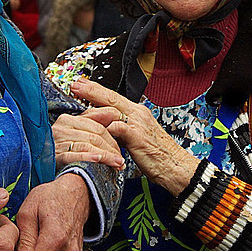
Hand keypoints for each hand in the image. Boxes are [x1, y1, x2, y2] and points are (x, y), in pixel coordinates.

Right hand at [52, 113, 124, 169]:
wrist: (43, 167)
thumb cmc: (63, 149)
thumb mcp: (79, 132)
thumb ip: (95, 121)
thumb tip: (114, 112)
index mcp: (68, 120)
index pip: (97, 126)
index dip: (112, 138)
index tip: (120, 151)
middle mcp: (61, 128)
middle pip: (94, 136)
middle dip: (111, 149)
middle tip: (120, 160)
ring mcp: (57, 142)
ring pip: (87, 145)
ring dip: (104, 156)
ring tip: (116, 164)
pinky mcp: (54, 156)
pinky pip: (73, 156)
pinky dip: (87, 158)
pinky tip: (97, 161)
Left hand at [69, 77, 199, 195]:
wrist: (176, 166)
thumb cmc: (158, 155)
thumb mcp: (137, 138)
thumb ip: (122, 130)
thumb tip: (106, 128)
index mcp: (138, 113)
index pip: (114, 97)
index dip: (97, 89)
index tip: (82, 83)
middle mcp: (138, 114)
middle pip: (111, 97)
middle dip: (91, 90)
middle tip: (75, 84)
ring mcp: (138, 124)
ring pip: (112, 110)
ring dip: (93, 108)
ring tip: (79, 106)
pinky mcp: (138, 137)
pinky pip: (118, 128)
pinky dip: (106, 127)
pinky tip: (95, 127)